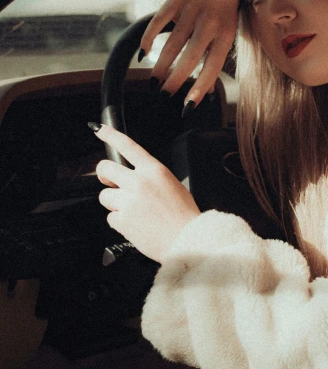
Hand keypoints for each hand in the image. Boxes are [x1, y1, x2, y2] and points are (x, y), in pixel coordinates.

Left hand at [93, 124, 200, 262]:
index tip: (98, 130)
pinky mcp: (122, 219)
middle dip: (105, 176)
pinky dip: (120, 222)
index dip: (110, 135)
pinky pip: (111, 217)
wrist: (186, 238)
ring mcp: (128, 200)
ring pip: (105, 195)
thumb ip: (151, 177)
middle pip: (105, 168)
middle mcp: (138, 181)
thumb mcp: (172, 184)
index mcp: (154, 170)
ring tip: (132, 211)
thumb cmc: (183, 215)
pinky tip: (135, 225)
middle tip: (111, 183)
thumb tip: (134, 178)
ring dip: (114, 203)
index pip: (127, 146)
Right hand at [141, 0, 238, 106]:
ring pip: (172, 43)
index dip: (200, 89)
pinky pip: (158, 22)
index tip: (186, 108)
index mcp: (226, 35)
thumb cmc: (222, 14)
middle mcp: (210, 22)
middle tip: (163, 95)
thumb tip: (205, 95)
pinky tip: (144, 54)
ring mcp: (193, 9)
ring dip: (161, 65)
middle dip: (175, 80)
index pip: (212, 67)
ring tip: (154, 81)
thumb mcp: (226, 34)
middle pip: (190, 57)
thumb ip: (215, 59)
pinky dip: (148, 39)